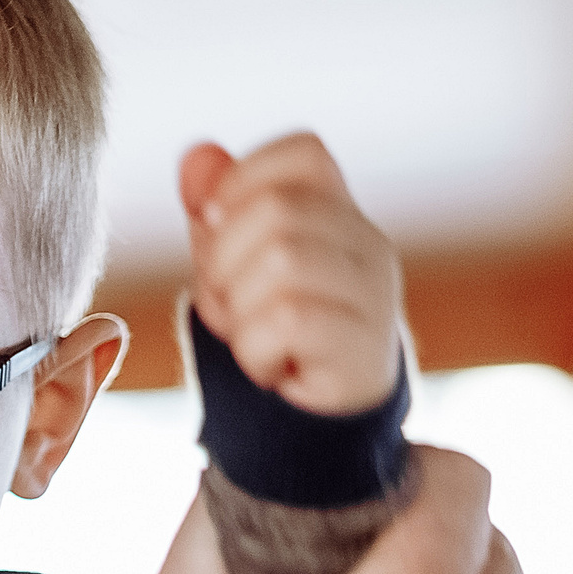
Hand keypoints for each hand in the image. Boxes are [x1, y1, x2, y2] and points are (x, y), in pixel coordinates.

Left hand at [181, 134, 401, 417]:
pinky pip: (288, 320)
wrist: (316, 421)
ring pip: (282, 260)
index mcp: (338, 212)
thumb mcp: (231, 263)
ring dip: (239, 310)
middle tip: (229, 305)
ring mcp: (375, 295)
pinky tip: (271, 367)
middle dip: (223, 261)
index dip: (243, 181)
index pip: (305, 152)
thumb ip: (215, 207)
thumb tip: (197, 155)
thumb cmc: (273, 331)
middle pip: (276, 208)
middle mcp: (368, 243)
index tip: (216, 228)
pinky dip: (256, 349)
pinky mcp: (367, 348)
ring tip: (252, 337)